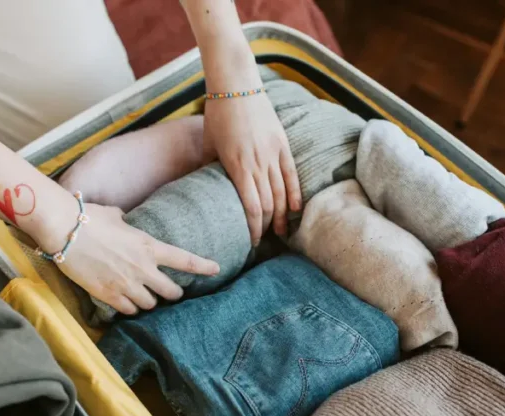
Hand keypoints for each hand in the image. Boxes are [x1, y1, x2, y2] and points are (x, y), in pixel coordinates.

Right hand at [51, 203, 219, 314]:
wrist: (64, 231)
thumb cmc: (88, 218)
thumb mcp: (114, 216)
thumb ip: (126, 223)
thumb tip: (123, 219)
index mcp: (149, 246)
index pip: (185, 260)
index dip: (203, 266)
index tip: (216, 269)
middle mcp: (142, 268)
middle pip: (171, 292)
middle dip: (173, 293)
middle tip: (170, 292)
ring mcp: (126, 284)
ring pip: (150, 304)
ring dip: (149, 302)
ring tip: (143, 296)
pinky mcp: (108, 295)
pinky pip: (128, 310)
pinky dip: (129, 308)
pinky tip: (125, 303)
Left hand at [204, 84, 301, 243]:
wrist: (236, 85)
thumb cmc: (217, 114)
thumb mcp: (209, 144)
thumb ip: (211, 167)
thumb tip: (210, 188)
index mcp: (237, 166)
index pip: (251, 208)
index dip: (253, 228)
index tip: (251, 242)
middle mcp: (257, 163)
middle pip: (269, 205)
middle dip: (267, 226)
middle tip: (264, 239)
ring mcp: (272, 153)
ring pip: (282, 193)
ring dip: (282, 215)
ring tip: (281, 231)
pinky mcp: (283, 144)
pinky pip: (292, 174)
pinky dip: (295, 194)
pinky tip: (295, 209)